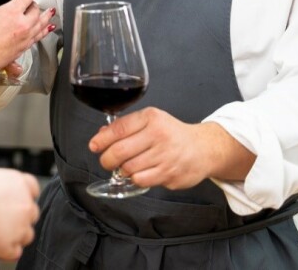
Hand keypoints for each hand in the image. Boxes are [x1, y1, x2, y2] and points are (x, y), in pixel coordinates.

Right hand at [0, 0, 55, 82]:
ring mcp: (22, 39)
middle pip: (37, 11)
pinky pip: (36, 39)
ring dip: (46, 18)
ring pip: (41, 26)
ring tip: (50, 14)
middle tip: (32, 2)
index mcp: (10, 12)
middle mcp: (21, 26)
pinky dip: (42, 33)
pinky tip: (43, 32)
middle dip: (35, 4)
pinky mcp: (20, 51)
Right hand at [0, 168, 40, 259]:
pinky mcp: (10, 246)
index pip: (32, 187)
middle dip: (20, 216)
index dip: (25, 193)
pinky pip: (15, 252)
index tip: (16, 198)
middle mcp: (24, 204)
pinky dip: (6, 251)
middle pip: (32, 212)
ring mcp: (20, 227)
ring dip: (15, 235)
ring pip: (27, 234)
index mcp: (16, 182)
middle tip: (2, 217)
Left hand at [88, 108, 255, 189]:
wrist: (203, 149)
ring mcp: (165, 155)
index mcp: (151, 118)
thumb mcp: (151, 121)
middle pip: (120, 151)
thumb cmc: (173, 134)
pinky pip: (141, 180)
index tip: (94, 146)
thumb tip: (101, 135)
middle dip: (107, 159)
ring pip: (129, 168)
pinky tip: (140, 173)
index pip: (119, 129)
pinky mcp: (169, 173)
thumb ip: (126, 127)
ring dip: (122, 170)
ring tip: (126, 166)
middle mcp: (158, 135)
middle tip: (106, 161)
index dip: (102, 140)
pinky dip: (135, 179)